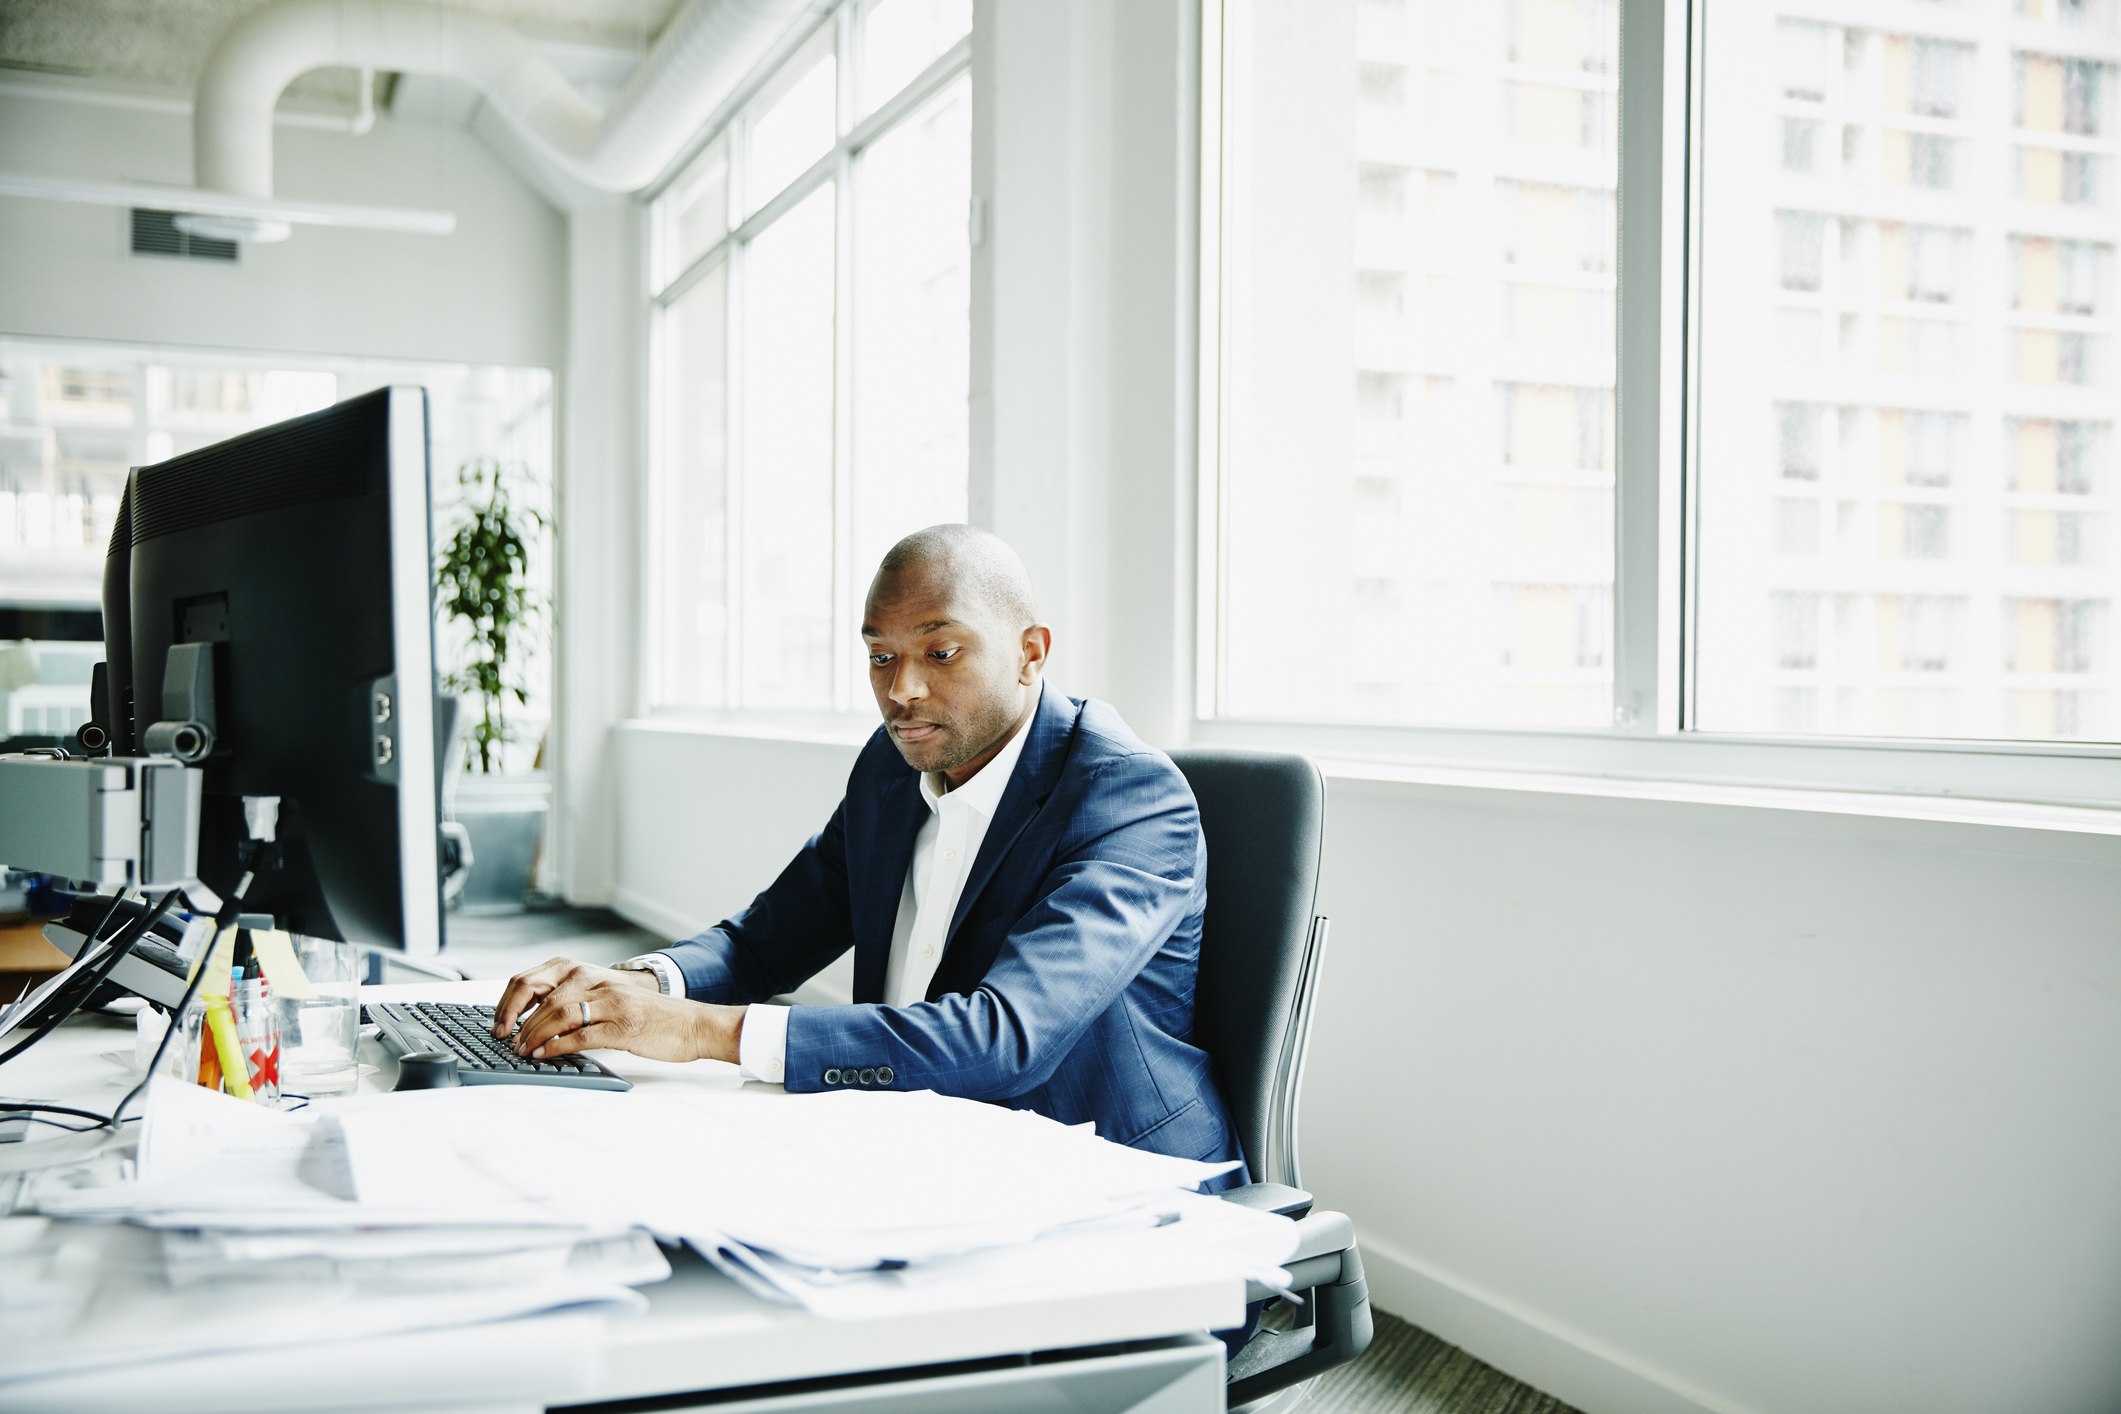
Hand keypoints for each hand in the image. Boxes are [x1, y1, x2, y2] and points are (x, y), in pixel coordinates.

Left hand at [493, 956, 743, 1064]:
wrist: (694, 1024)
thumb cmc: (653, 1016)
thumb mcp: (613, 999)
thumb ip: (582, 1003)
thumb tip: (542, 1022)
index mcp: (594, 975)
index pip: (539, 979)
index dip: (512, 1000)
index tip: (501, 1021)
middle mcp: (601, 983)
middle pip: (544, 995)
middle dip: (517, 1020)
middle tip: (507, 1039)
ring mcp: (612, 1004)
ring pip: (558, 1013)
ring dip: (533, 1035)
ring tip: (522, 1050)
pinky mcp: (623, 1027)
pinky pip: (581, 1035)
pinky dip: (557, 1046)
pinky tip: (545, 1054)